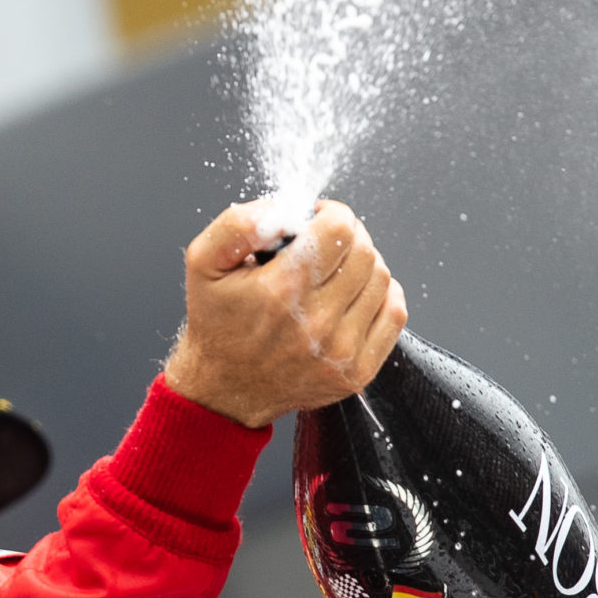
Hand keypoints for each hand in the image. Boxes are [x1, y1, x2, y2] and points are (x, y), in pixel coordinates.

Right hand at [163, 198, 406, 427]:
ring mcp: (340, 350)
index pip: (339, 228)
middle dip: (349, 236)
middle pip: (365, 251)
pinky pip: (394, 314)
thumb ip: (239, 224)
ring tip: (336, 271)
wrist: (224, 389)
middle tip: (326, 243)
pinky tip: (353, 296)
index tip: (318, 220)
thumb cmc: (217, 323)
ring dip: (364, 265)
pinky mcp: (357, 371)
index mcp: (280, 291)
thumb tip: (286, 208)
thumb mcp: (203, 262)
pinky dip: (381, 295)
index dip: (331, 213)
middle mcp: (315, 322)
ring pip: (382, 279)